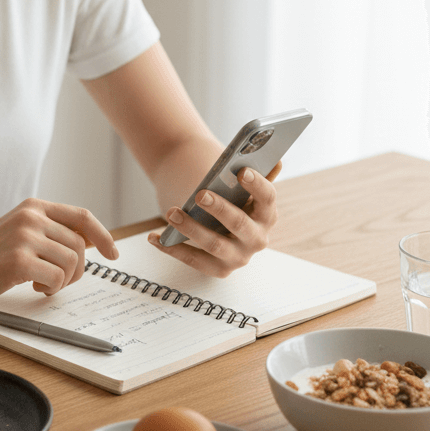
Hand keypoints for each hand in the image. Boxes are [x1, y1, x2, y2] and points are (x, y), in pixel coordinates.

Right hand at [0, 198, 117, 304]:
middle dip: (78, 269)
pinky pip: (57, 277)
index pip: (82, 216)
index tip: (113, 253)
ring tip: (43, 284)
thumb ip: (52, 232)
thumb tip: (92, 239)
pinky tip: (35, 288)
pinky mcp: (18, 260)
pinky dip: (52, 288)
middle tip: (60, 281)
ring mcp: (24, 236)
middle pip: (79, 244)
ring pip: (72, 260)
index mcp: (34, 206)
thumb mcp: (22, 232)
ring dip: (64, 280)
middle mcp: (31, 216)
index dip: (103, 235)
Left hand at [148, 162, 281, 277]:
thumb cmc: (232, 201)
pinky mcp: (219, 270)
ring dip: (191, 229)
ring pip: (215, 244)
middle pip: (240, 223)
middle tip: (200, 194)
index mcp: (267, 214)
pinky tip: (154, 237)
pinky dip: (172, 249)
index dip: (257, 185)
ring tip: (171, 212)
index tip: (241, 171)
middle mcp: (258, 238)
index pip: (268, 198)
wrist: (222, 228)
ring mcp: (239, 257)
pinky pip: (193, 260)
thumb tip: (275, 160)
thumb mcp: (242, 188)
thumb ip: (256, 174)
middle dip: (220, 208)